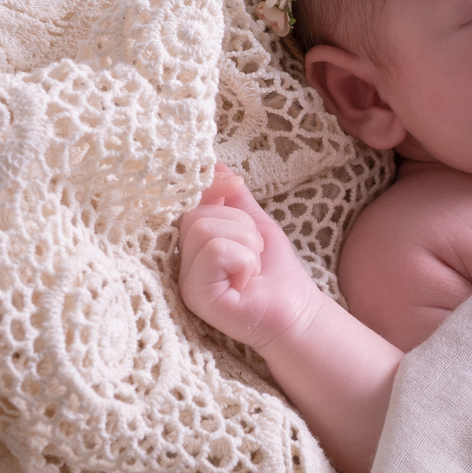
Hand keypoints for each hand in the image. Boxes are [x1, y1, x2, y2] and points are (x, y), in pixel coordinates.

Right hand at [176, 164, 328, 354]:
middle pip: (196, 214)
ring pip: (204, 229)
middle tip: (252, 252)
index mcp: (187, 243)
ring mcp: (182, 280)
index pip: (184, 200)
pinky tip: (246, 280)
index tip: (235, 186)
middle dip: (240, 225)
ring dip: (245, 243)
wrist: (295, 310)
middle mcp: (176, 262)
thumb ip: (231, 196)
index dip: (211, 187)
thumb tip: (213, 162)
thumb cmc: (273, 269)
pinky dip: (244, 259)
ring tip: (250, 267)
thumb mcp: (253, 221)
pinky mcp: (194, 296)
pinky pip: (215, 251)